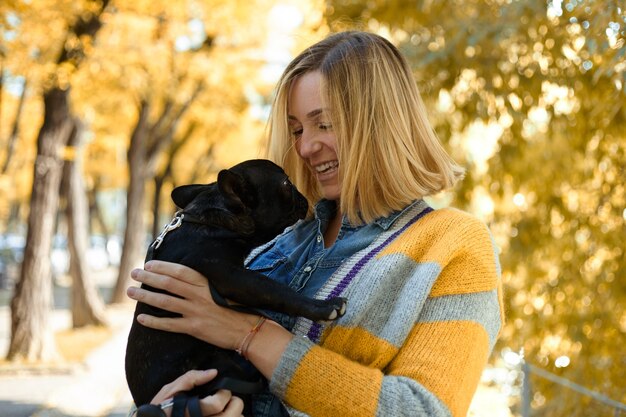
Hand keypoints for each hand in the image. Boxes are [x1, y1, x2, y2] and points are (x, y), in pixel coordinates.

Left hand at [127, 260, 256, 349]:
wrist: (248, 329)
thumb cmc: (237, 307)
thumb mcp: (223, 288)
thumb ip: (205, 283)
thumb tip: (186, 276)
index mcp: (206, 283)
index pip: (179, 271)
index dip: (162, 267)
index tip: (148, 264)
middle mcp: (199, 295)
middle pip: (168, 284)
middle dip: (148, 278)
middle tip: (134, 273)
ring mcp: (196, 312)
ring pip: (165, 302)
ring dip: (145, 296)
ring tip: (131, 291)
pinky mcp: (194, 328)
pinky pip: (169, 324)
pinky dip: (153, 322)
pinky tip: (141, 318)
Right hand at [151, 369, 243, 416]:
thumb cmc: (161, 409)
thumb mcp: (171, 390)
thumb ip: (191, 378)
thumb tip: (213, 372)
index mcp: (192, 412)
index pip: (218, 403)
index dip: (224, 393)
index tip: (220, 390)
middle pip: (233, 414)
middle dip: (233, 403)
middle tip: (225, 400)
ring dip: (233, 414)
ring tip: (222, 411)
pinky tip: (219, 416)